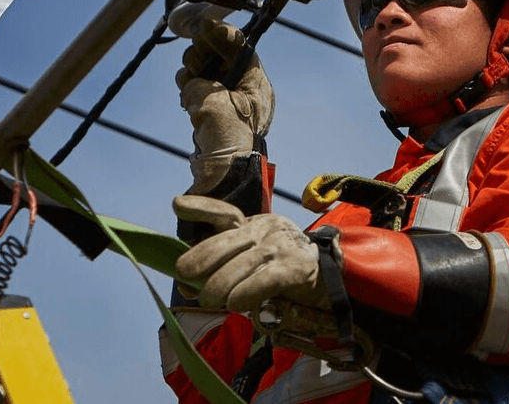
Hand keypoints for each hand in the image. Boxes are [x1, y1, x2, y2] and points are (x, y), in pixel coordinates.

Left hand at [173, 195, 327, 311]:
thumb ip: (221, 269)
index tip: (177, 204)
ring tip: (207, 300)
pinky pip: (266, 281)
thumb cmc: (283, 271)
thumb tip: (186, 286)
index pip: (225, 212)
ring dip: (220, 283)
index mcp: (255, 224)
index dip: (201, 208)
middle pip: (227, 241)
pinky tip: (234, 304)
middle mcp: (267, 230)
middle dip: (202, 257)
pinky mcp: (296, 269)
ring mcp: (281, 248)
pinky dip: (247, 292)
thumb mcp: (252, 262)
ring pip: (243, 264)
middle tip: (183, 274)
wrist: (331, 279)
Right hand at [176, 19, 273, 193]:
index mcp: (256, 84)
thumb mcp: (213, 101)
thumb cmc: (226, 139)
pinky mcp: (214, 111)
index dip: (219, 34)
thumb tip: (193, 76)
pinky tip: (186, 93)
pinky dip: (189, 85)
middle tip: (195, 62)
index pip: (240, 46)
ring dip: (193, 70)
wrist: (221, 175)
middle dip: (203, 53)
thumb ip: (202, 78)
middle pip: (220, 54)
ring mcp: (229, 100)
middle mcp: (245, 90)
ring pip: (206, 69)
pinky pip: (199, 86)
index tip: (203, 27)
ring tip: (189, 82)